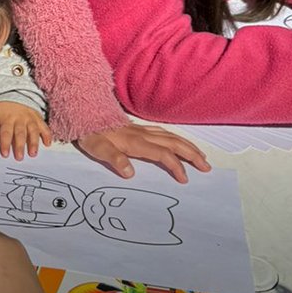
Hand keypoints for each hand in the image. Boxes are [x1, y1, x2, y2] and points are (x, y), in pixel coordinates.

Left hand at [0, 102, 51, 160]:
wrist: (16, 92)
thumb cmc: (4, 106)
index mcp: (8, 119)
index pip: (6, 133)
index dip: (5, 143)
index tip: (5, 154)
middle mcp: (20, 120)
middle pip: (20, 134)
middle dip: (20, 146)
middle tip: (19, 157)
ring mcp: (30, 119)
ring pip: (33, 131)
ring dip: (34, 143)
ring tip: (33, 153)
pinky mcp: (38, 119)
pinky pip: (44, 127)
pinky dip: (47, 135)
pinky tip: (48, 144)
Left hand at [76, 123, 210, 183]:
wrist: (84, 113)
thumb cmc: (90, 134)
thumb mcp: (97, 149)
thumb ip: (114, 160)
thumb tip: (130, 173)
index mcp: (135, 142)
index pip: (162, 154)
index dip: (176, 166)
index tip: (184, 179)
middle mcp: (143, 134)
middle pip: (174, 143)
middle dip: (192, 154)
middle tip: (207, 166)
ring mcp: (142, 129)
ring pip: (171, 136)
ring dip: (188, 146)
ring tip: (200, 156)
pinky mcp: (138, 127)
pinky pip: (163, 132)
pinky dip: (176, 138)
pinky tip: (178, 141)